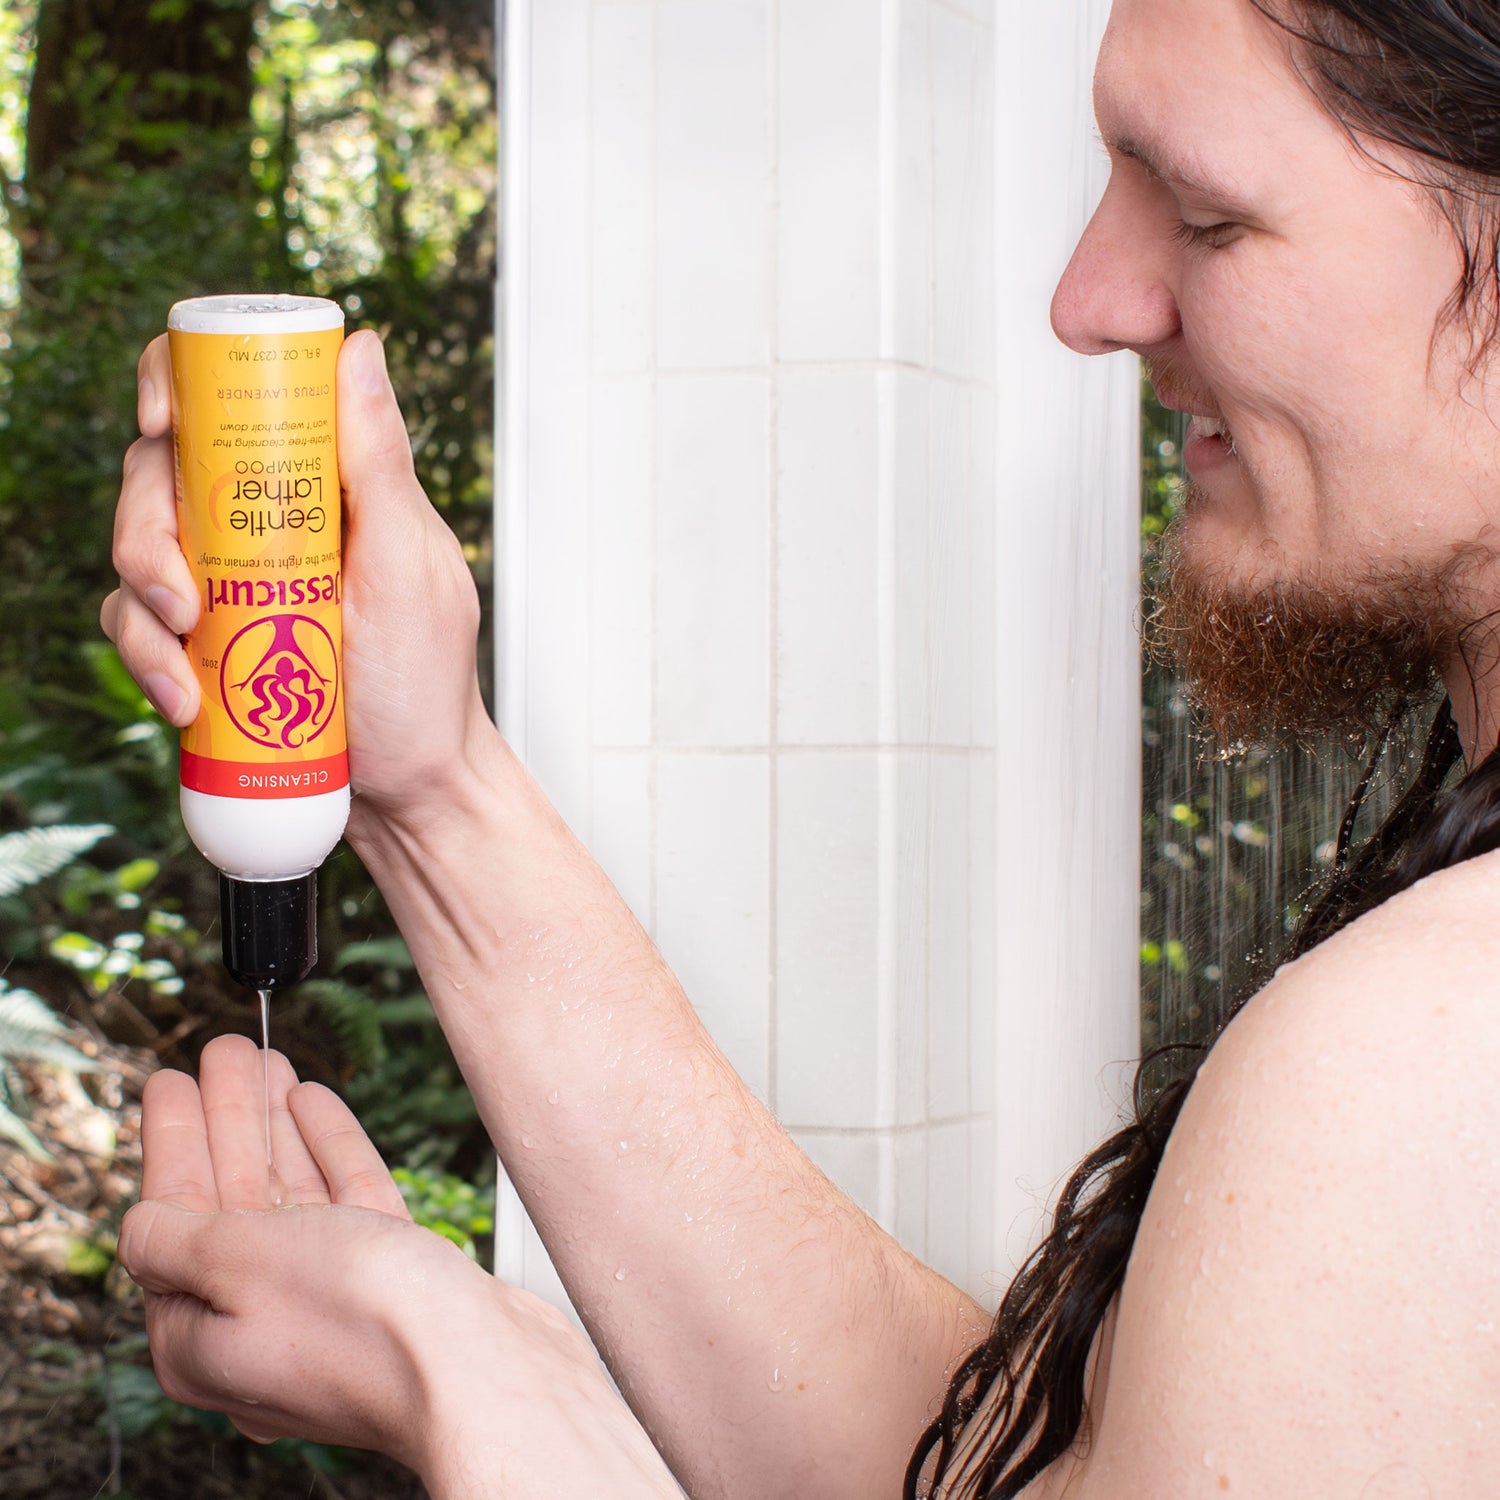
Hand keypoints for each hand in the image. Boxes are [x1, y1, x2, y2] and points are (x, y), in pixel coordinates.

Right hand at [100, 331, 500, 833]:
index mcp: (321, 483)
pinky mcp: (200, 642)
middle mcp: (264, 519)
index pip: (232, 397)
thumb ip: (379, 464)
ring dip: (141, 597)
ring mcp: (226, 579)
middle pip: (160, 470)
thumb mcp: (407, 567)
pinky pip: (135, 623)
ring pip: (134, 545)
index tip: (159, 418)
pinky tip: (184, 701)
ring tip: (189, 654)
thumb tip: (358, 347)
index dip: (175, 382)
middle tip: (180, 591)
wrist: (408, 792)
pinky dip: (147, 658)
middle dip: (145, 525)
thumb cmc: (424, 682)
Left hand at [120, 1032, 457, 1461]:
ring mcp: (327, 1301)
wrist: (475, 1365)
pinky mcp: (388, 1281)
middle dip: (225, 1118)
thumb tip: (140, 1227)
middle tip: (223, 1052)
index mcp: (202, 1337)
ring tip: (268, 1061)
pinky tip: (315, 1105)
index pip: (171, 1219)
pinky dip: (328, 1150)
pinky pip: (345, 1204)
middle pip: (230, 1201)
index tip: (169, 1082)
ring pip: (290, 1196)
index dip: (170, 1140)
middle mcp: (259, 1322)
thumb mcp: (241, 1265)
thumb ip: (179, 1239)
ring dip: (273, 1123)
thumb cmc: (361, 1327)